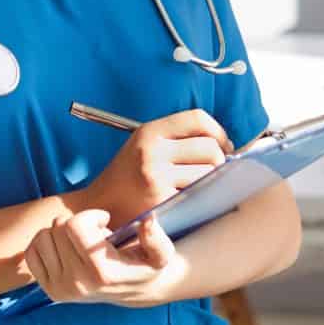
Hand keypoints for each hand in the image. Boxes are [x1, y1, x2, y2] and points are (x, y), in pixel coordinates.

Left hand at [24, 210, 186, 306]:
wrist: (133, 290)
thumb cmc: (145, 264)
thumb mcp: (160, 253)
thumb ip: (156, 237)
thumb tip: (148, 220)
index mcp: (102, 273)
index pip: (75, 226)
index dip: (91, 215)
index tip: (104, 220)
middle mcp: (78, 284)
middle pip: (58, 226)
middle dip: (77, 222)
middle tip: (94, 234)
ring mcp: (60, 289)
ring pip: (43, 236)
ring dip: (60, 232)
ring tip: (81, 242)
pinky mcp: (48, 289)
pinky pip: (31, 252)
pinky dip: (45, 243)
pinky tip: (65, 248)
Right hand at [77, 108, 231, 228]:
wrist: (99, 206)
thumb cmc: (126, 176)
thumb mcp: (144, 145)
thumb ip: (176, 138)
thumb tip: (223, 144)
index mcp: (150, 131)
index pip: (198, 119)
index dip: (219, 131)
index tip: (224, 145)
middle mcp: (152, 151)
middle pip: (210, 148)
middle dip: (220, 160)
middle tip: (215, 171)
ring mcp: (156, 178)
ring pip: (209, 173)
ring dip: (213, 182)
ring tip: (203, 186)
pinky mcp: (161, 203)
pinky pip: (198, 196)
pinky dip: (203, 199)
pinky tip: (194, 201)